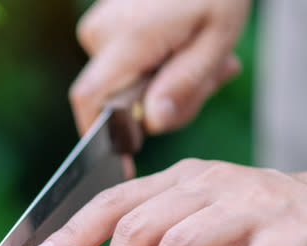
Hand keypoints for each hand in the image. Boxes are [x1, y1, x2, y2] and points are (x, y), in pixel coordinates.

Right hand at [71, 0, 250, 134]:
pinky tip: (185, 46)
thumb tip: (152, 125)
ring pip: (124, 82)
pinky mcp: (106, 25)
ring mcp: (100, 26)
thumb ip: (183, 86)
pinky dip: (159, 66)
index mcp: (127, 39)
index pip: (89, 101)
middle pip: (116, 98)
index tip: (126, 158)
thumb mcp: (216, 38)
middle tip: (212, 80)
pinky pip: (124, 63)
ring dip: (167, 83)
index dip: (101, 138)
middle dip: (163, 104)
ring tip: (205, 57)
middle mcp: (101, 33)